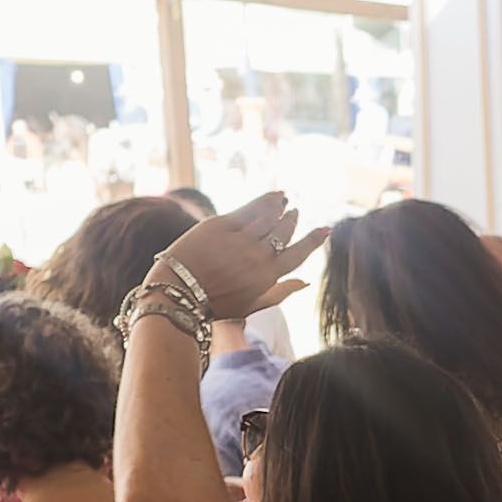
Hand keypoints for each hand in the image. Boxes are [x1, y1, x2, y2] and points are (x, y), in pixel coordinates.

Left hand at [163, 191, 322, 328]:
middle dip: (292, 220)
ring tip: (284, 200)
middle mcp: (258, 256)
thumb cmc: (214, 304)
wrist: (177, 292)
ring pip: (270, 216)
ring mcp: (241, 239)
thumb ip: (280, 293)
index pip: (298, 254)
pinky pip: (251, 208)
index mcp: (267, 277)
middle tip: (294, 212)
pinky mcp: (222, 225)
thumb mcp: (251, 306)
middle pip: (284, 231)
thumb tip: (306, 282)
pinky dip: (265, 200)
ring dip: (280, 206)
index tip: (324, 229)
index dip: (313, 241)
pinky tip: (272, 196)